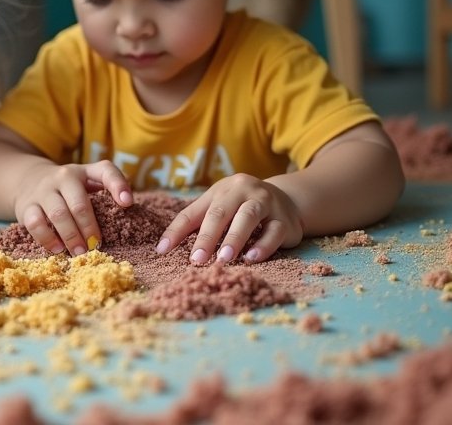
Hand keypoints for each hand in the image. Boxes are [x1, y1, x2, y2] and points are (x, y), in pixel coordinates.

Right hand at [14, 160, 132, 255]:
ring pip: (58, 214)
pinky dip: (47, 239)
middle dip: (89, 227)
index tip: (128, 204)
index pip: (106, 170)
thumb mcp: (88, 184)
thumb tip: (128, 213)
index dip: (118, 186)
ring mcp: (44, 191)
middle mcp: (64, 177)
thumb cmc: (69, 189)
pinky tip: (57, 249)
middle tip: (96, 246)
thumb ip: (107, 193)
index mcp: (85, 172)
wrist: (28, 179)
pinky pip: (35, 223)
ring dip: (71, 236)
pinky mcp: (26, 206)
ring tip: (80, 252)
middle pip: (79, 203)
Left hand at [155, 173, 302, 264]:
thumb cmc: (242, 207)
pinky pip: (274, 231)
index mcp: (220, 191)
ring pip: (248, 217)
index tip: (162, 251)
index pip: (193, 212)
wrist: (289, 200)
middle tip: (196, 259)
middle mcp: (242, 192)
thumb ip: (197, 224)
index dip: (176, 231)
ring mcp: (266, 203)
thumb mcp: (220, 208)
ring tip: (223, 259)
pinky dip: (263, 245)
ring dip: (234, 238)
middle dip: (207, 237)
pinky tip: (252, 258)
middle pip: (220, 213)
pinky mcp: (285, 219)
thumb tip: (163, 248)